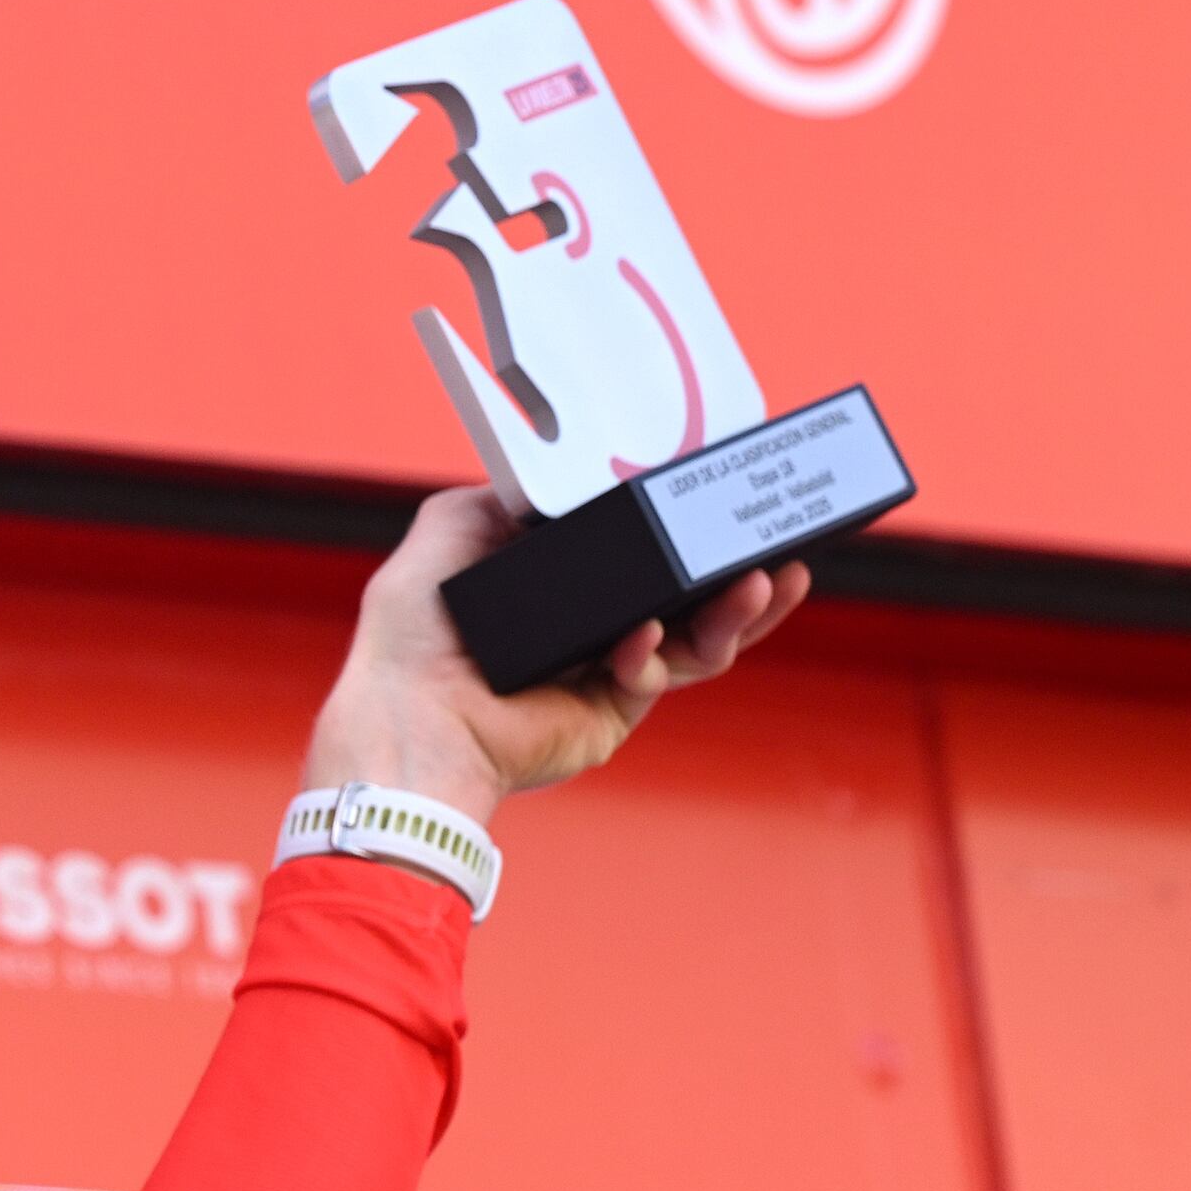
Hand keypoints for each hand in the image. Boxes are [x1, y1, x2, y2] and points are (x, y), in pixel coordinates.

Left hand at [300, 486, 808, 824]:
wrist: (409, 720)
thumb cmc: (409, 637)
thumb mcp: (446, 533)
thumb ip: (497, 497)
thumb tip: (545, 470)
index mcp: (563, 583)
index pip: (642, 550)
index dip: (688, 528)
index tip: (730, 497)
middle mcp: (592, 625)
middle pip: (688, 595)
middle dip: (742, 574)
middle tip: (781, 551)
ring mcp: (606, 671)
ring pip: (695, 639)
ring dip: (733, 612)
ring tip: (759, 583)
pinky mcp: (609, 713)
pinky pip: (654, 677)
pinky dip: (653, 653)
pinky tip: (644, 635)